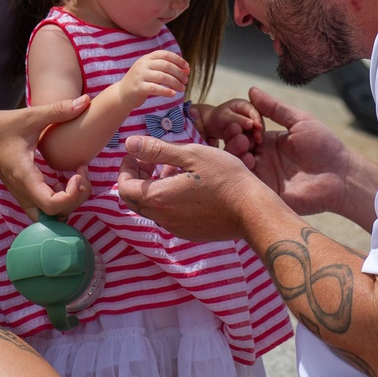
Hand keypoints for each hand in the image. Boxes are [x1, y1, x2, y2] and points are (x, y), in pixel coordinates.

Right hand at [0, 95, 91, 219]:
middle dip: (75, 200)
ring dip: (68, 203)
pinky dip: (59, 200)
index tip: (78, 172)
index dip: (72, 195)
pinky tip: (65, 179)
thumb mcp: (31, 115)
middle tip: (81, 174)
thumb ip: (59, 109)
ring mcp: (22, 194)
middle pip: (54, 216)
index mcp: (25, 177)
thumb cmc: (1, 125)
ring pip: (49, 216)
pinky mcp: (23, 191)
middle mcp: (23, 192)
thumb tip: (86, 99)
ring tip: (76, 178)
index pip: (52, 205)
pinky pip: (44, 208)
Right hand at [116, 50, 188, 107]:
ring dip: (175, 83)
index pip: (165, 54)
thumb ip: (168, 70)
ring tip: (182, 89)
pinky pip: (155, 88)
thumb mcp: (153, 72)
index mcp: (147, 58)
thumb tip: (187, 70)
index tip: (187, 68)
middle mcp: (143, 64)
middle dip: (179, 73)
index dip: (178, 60)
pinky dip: (166, 91)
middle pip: (166, 65)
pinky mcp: (138, 88)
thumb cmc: (142, 82)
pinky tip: (173, 94)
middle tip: (186, 81)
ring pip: (162, 77)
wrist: (122, 94)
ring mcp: (139, 75)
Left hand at [117, 135, 263, 240]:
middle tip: (149, 161)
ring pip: (153, 207)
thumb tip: (129, 144)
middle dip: (137, 178)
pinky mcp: (189, 232)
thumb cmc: (225, 177)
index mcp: (159, 197)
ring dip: (155, 187)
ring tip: (174, 168)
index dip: (125, 169)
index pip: (124, 187)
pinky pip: (168, 215)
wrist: (253, 211)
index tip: (136, 154)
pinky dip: (168, 199)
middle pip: (135, 199)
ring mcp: (176, 228)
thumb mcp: (191, 154)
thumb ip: (158, 150)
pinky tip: (188, 185)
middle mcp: (163, 217)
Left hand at [198, 98, 263, 154]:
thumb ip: (238, 119)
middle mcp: (250, 112)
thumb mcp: (225, 117)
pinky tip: (254, 145)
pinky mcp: (250, 129)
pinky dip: (254, 139)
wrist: (212, 125)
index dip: (257, 119)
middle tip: (259, 138)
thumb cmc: (217, 118)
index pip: (253, 111)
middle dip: (259, 129)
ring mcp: (251, 121)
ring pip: (258, 128)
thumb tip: (251, 123)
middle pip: (258, 120)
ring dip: (257, 135)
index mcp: (244, 104)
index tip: (258, 127)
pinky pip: (254, 134)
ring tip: (257, 142)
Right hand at [246, 86, 358, 216]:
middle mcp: (263, 160)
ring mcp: (264, 178)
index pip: (243, 134)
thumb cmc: (325, 146)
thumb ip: (275, 108)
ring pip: (239, 168)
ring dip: (236, 156)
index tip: (242, 123)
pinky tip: (251, 163)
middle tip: (239, 135)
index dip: (238, 127)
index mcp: (268, 143)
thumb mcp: (299, 121)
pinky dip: (244, 175)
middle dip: (233, 141)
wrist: (342, 175)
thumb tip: (251, 89)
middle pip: (236, 151)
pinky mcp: (268, 195)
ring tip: (244, 147)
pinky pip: (248, 188)